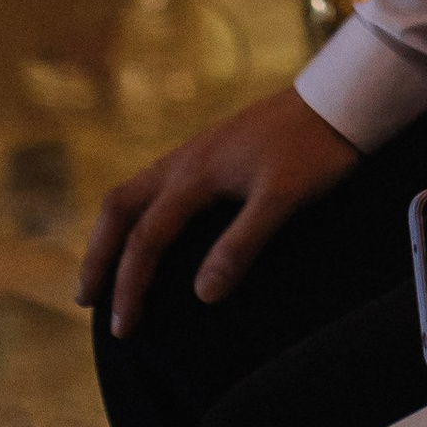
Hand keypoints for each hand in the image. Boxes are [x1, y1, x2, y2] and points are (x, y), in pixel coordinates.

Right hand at [78, 87, 357, 336]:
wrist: (340, 97)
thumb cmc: (314, 148)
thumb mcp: (281, 199)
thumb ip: (241, 245)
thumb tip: (201, 295)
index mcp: (195, 174)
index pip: (146, 239)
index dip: (129, 285)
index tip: (122, 329)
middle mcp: (185, 159)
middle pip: (119, 206)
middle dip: (98, 254)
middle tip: (86, 299)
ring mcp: (196, 150)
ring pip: (134, 191)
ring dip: (113, 231)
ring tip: (105, 268)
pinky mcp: (212, 149)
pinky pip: (156, 184)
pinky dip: (138, 213)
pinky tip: (151, 229)